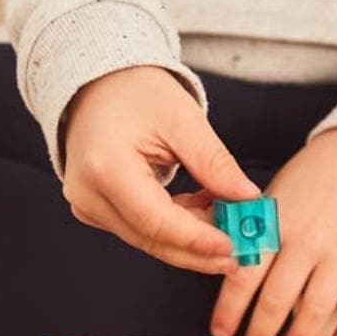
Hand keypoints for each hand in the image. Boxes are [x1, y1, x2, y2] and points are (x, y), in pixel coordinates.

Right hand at [63, 65, 260, 272]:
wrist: (97, 85)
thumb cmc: (136, 92)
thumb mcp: (183, 119)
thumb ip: (214, 163)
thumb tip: (248, 198)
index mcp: (106, 168)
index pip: (156, 221)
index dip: (197, 240)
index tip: (233, 247)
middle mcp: (89, 195)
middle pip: (152, 238)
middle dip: (200, 248)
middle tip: (242, 250)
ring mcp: (88, 206)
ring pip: (149, 239)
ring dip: (191, 236)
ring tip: (227, 217)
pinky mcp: (95, 210)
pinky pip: (141, 229)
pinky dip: (176, 226)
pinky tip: (202, 208)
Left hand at [210, 125, 336, 335]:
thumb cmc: (316, 174)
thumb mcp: (275, 193)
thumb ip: (253, 229)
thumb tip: (219, 258)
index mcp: (276, 224)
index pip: (243, 276)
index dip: (229, 310)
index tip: (220, 332)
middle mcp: (307, 241)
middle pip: (276, 303)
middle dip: (259, 334)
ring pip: (315, 311)